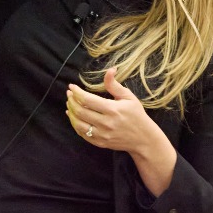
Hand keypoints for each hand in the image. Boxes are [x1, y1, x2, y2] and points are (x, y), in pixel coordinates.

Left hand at [66, 68, 176, 194]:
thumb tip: (110, 69)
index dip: (77, 92)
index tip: (72, 87)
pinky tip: (73, 117)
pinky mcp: (100, 143)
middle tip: (69, 94)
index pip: (88, 99)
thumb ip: (114, 85)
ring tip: (70, 104)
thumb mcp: (129, 97)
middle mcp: (106, 123)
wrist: (143, 139)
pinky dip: (75, 125)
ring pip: (78, 124)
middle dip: (72, 101)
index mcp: (113, 109)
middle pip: (81, 111)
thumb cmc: (137, 115)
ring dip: (71, 113)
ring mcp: (102, 135)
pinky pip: (83, 134)